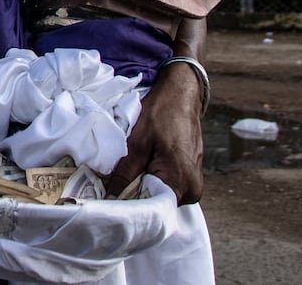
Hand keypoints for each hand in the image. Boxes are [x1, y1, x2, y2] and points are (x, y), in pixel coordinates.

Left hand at [103, 62, 203, 204]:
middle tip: (113, 182)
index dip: (127, 203)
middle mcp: (192, 189)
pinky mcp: (190, 175)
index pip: (150, 209)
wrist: (181, 93)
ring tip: (127, 171)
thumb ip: (123, 173)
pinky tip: (141, 166)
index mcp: (181, 183)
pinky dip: (152, 178)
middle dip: (134, 193)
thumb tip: (108, 197)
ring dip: (142, 185)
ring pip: (160, 194)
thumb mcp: (137, 143)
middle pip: (155, 203)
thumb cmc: (161, 113)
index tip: (108, 198)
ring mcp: (193, 183)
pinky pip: (167, 185)